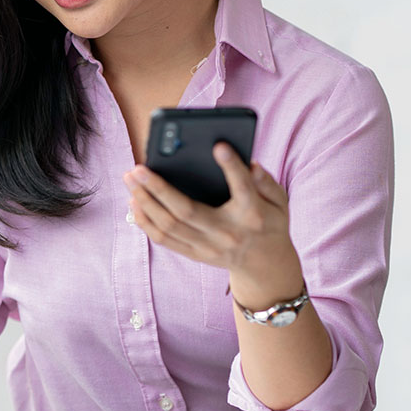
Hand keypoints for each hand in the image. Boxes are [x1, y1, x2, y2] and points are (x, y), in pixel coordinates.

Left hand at [123, 143, 302, 307]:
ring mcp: (208, 248)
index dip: (232, 167)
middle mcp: (227, 234)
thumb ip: (267, 182)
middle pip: (186, 212)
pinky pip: (164, 240)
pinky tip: (134, 202)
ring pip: (169, 227)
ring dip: (145, 202)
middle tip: (138, 167)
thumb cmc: (269, 222)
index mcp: (252, 216)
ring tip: (130, 179)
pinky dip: (146, 221)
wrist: (265, 265)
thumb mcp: (279, 202)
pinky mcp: (195, 254)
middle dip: (158, 188)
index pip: (243, 189)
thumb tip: (251, 163)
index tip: (218, 146)